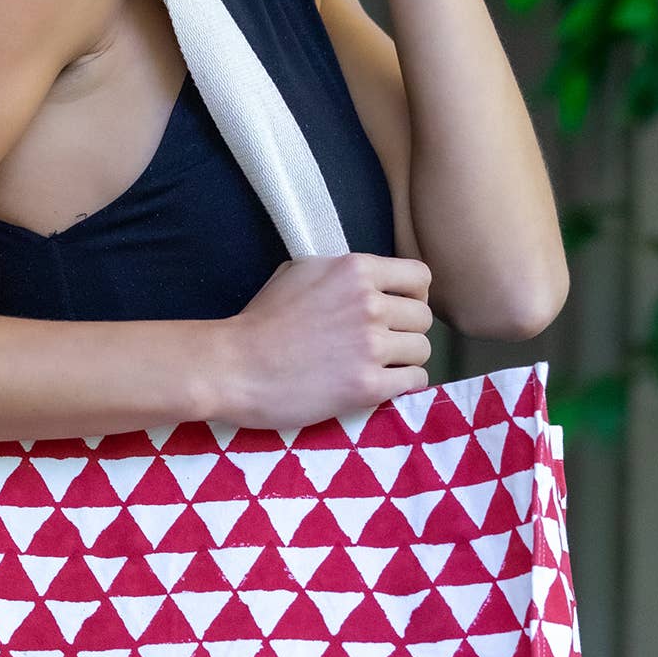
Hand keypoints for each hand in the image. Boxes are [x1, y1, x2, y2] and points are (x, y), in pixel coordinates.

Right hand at [214, 251, 433, 432]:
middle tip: (383, 343)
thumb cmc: (261, 320)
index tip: (397, 310)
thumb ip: (342, 273)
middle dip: (407, 330)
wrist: (234, 366)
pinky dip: (402, 385)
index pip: (420, 276)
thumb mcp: (299, 271)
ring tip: (380, 366)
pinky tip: (381, 384)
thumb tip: (371, 281)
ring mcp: (370, 346)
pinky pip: (414, 382)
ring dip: (405, 359)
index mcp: (355, 270)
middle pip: (423, 317)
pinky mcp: (366, 386)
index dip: (412, 295)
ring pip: (422, 350)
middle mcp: (369, 303)